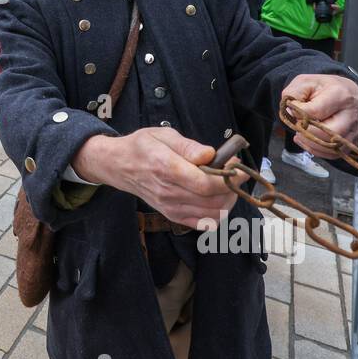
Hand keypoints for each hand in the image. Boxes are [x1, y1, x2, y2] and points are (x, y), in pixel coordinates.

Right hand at [72, 129, 246, 229]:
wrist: (119, 166)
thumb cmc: (142, 147)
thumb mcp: (163, 135)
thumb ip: (188, 146)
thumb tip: (211, 155)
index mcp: (167, 169)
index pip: (206, 184)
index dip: (230, 177)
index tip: (238, 166)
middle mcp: (169, 193)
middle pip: (214, 201)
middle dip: (232, 188)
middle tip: (233, 172)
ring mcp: (171, 207)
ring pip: (213, 215)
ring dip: (228, 201)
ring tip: (226, 184)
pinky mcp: (173, 216)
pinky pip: (204, 223)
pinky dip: (217, 213)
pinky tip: (216, 198)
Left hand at [279, 73, 357, 159]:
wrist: (346, 92)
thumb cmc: (325, 87)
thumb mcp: (305, 82)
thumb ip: (294, 94)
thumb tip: (291, 112)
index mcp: (339, 95)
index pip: (314, 112)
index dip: (298, 114)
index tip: (293, 109)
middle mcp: (351, 114)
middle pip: (327, 134)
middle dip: (307, 133)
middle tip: (298, 127)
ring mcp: (355, 129)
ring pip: (331, 148)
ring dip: (310, 144)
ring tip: (301, 134)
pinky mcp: (353, 140)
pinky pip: (334, 154)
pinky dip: (317, 151)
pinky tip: (308, 140)